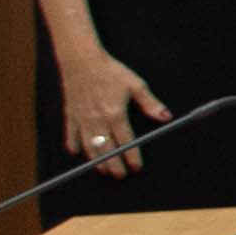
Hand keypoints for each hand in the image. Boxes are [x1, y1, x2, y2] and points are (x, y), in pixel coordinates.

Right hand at [55, 45, 168, 171]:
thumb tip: (165, 117)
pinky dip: (72, 145)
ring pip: (89, 146)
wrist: (81, 59)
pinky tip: (76, 153)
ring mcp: (82, 118)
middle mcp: (98, 120)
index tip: (137, 167)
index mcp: (115, 114)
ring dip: (96, 160)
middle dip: (114, 164)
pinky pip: (70, 134)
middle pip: (106, 149)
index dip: (132, 156)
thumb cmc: (110, 71)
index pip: (126, 141)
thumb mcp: (135, 84)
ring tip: (102, 171)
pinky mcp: (70, 114)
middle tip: (120, 175)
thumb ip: (150, 103)